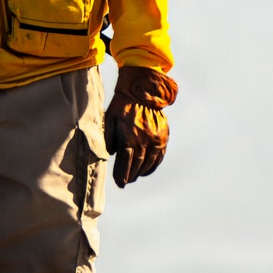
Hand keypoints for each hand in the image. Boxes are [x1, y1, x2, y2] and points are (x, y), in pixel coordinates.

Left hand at [104, 66, 177, 188]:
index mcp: (129, 137)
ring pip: (149, 162)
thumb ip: (109, 138)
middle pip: (137, 165)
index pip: (125, 162)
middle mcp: (144, 141)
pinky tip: (147, 169)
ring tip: (135, 176)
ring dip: (141, 172)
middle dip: (130, 175)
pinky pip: (159, 156)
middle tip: (125, 181)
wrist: (143, 90)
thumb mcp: (110, 118)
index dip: (121, 174)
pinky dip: (153, 165)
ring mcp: (155, 139)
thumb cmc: (123, 104)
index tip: (119, 182)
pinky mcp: (163, 136)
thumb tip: (111, 154)